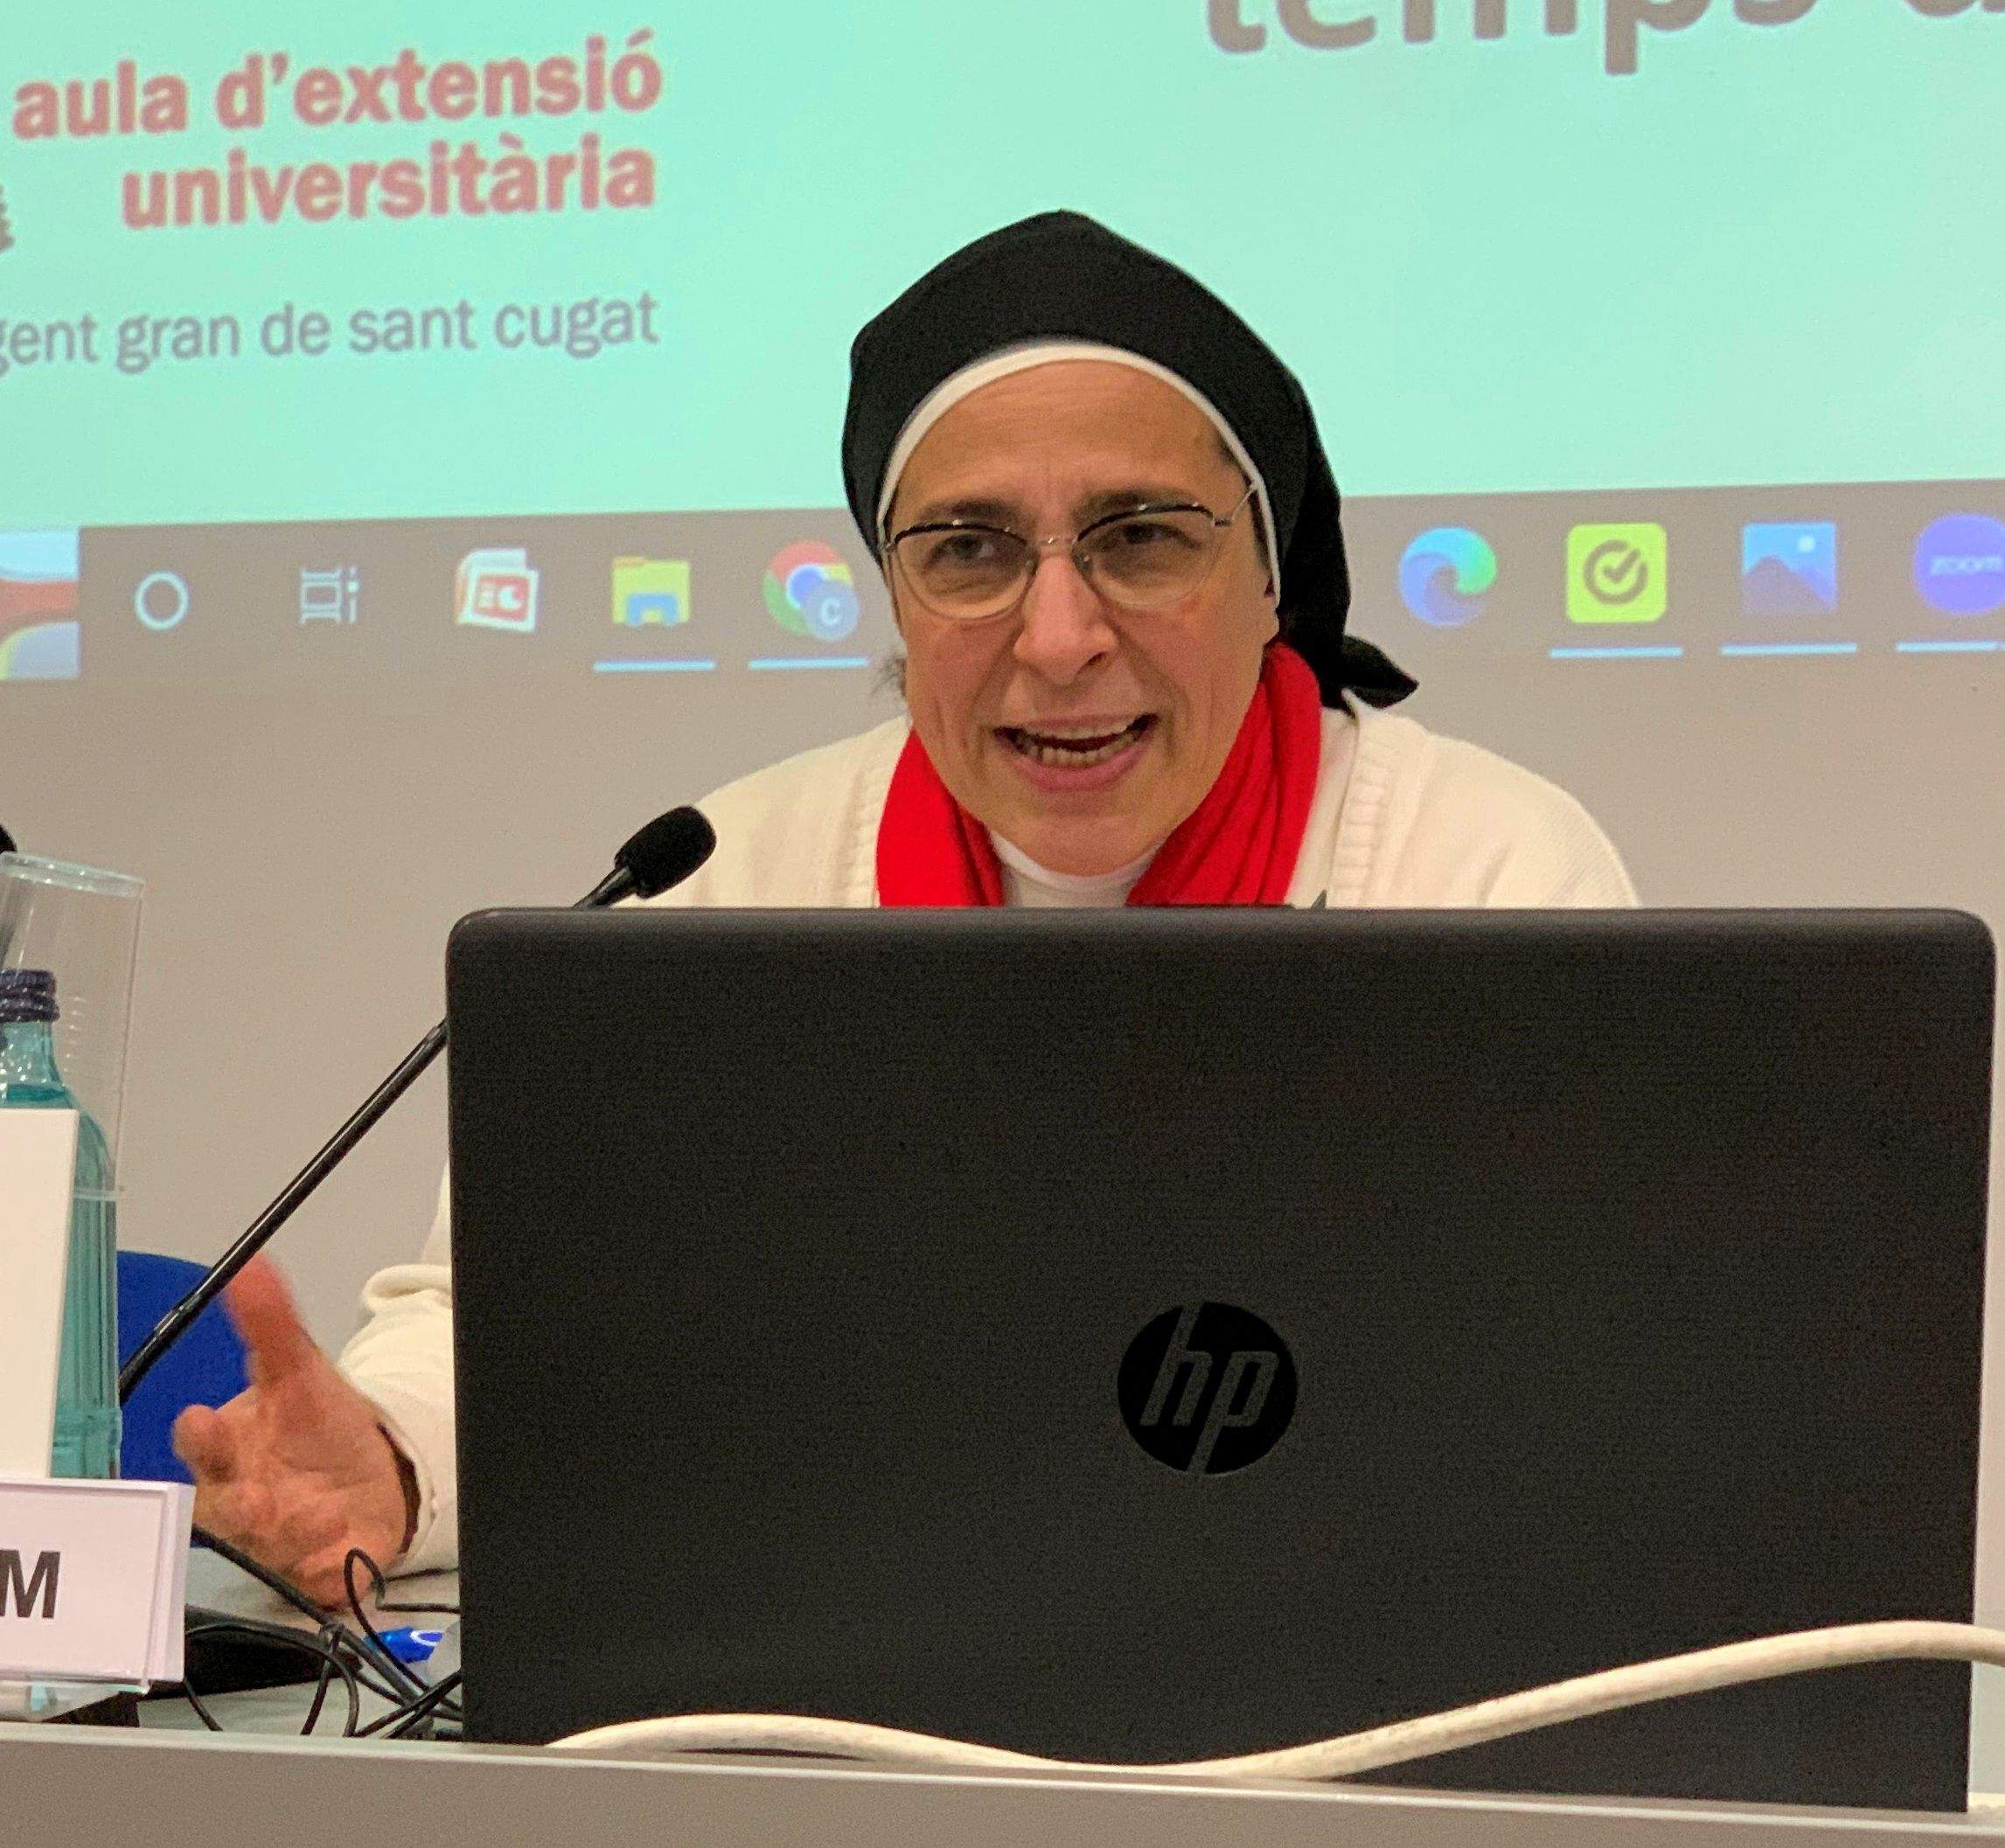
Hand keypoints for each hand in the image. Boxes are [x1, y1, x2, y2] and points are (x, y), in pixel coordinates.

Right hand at [172, 1256, 415, 1607]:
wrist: (367, 1480)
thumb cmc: (317, 1426)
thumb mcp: (301, 1369)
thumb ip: (272, 1322)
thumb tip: (250, 1268)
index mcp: (230, 1447)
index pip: (202, 1442)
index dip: (200, 1437)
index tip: (202, 1421)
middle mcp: (239, 1497)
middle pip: (221, 1505)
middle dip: (230, 1502)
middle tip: (253, 1496)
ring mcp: (271, 1538)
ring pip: (265, 1544)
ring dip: (286, 1529)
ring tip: (313, 1511)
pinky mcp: (308, 1570)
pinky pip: (311, 1575)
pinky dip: (325, 1562)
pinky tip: (341, 1543)